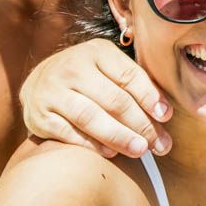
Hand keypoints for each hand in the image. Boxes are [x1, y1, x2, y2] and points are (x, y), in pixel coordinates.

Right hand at [20, 38, 172, 157]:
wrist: (40, 82)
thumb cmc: (88, 77)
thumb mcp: (109, 67)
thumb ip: (134, 83)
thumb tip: (164, 113)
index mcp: (96, 51)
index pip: (129, 75)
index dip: (150, 97)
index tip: (166, 116)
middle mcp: (72, 67)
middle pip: (114, 99)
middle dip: (141, 124)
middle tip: (159, 144)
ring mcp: (52, 91)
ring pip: (91, 117)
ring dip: (119, 136)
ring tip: (140, 150)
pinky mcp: (39, 115)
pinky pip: (69, 133)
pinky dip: (91, 145)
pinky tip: (110, 153)